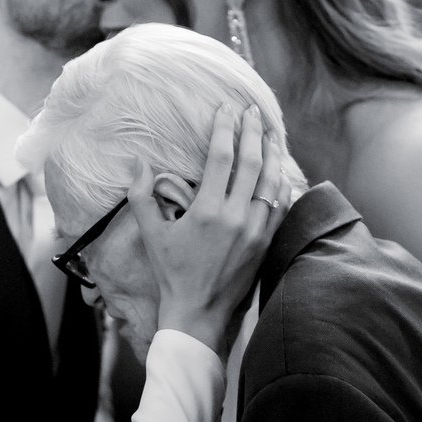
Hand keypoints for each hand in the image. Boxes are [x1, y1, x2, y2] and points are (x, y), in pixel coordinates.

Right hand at [129, 104, 290, 353]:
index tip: (226, 109)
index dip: (224, 129)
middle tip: (252, 111)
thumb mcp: (151, 235)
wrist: (199, 313)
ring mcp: (256, 230)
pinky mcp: (267, 242)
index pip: (222, 157)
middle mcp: (237, 217)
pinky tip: (280, 170)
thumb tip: (138, 162)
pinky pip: (282, 205)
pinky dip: (282, 183)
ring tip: (271, 134)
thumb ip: (141, 196)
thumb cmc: (172, 273)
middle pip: (252, 162)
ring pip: (272, 181)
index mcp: (208, 211)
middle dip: (253, 132)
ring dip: (273, 153)